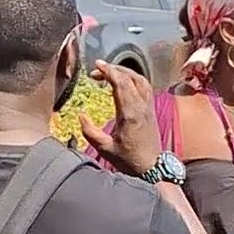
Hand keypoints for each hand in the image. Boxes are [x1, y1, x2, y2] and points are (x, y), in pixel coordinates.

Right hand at [79, 61, 161, 177]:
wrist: (152, 167)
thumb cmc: (129, 160)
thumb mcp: (104, 148)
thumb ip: (89, 131)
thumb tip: (81, 115)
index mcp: (129, 114)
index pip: (120, 83)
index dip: (108, 71)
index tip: (96, 66)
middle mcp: (141, 107)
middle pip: (130, 77)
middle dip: (113, 69)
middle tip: (97, 70)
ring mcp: (148, 107)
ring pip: (140, 79)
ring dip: (124, 72)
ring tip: (110, 72)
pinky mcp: (151, 110)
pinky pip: (144, 86)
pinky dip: (132, 79)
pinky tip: (123, 83)